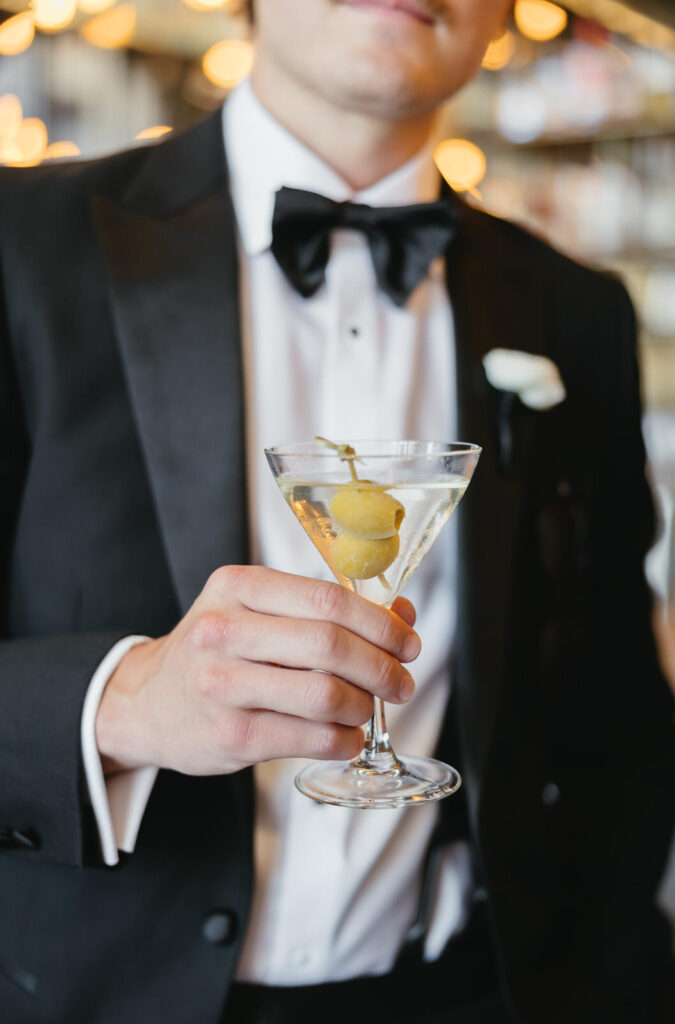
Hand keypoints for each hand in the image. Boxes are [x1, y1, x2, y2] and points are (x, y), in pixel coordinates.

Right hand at [95, 565, 419, 775]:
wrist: (147, 702)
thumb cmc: (216, 651)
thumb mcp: (256, 610)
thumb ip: (325, 609)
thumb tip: (402, 614)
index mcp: (237, 587)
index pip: (328, 599)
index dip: (381, 623)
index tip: (407, 641)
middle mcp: (223, 631)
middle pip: (331, 645)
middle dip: (382, 667)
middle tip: (401, 682)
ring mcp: (223, 686)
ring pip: (325, 695)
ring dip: (364, 706)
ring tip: (367, 708)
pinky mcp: (230, 736)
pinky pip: (311, 738)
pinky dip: (345, 740)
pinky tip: (347, 736)